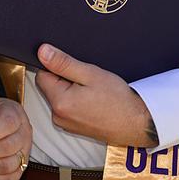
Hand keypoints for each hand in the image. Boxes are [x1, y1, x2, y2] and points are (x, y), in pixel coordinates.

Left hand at [35, 43, 157, 146]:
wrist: (136, 123)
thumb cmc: (118, 100)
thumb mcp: (91, 74)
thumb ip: (63, 63)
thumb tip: (42, 51)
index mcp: (59, 102)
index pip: (42, 74)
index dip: (57, 66)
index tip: (75, 68)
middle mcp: (58, 116)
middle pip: (50, 86)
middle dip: (65, 79)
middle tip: (87, 80)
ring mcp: (65, 124)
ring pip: (59, 96)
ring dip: (71, 90)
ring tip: (93, 92)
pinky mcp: (72, 127)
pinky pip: (67, 107)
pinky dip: (76, 101)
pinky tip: (93, 101)